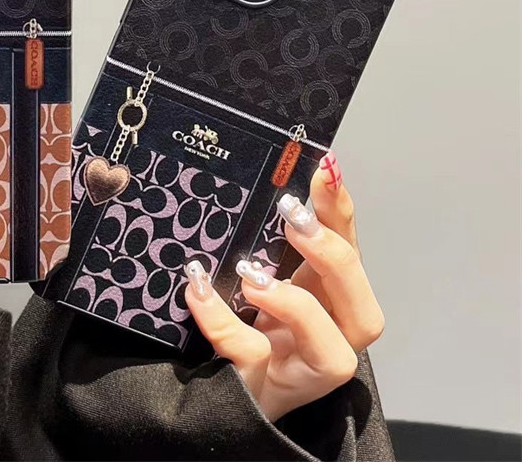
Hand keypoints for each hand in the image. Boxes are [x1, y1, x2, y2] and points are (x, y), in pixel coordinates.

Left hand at [184, 152, 383, 420]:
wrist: (217, 392)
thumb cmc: (247, 324)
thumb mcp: (261, 272)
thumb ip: (266, 237)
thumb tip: (262, 183)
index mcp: (328, 300)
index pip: (350, 252)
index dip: (340, 212)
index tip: (325, 168)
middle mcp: (328, 339)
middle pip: (363, 313)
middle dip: (333, 259)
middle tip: (293, 218)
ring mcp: (297, 370)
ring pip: (332, 353)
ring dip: (295, 305)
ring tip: (251, 274)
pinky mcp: (259, 389)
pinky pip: (248, 356)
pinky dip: (222, 320)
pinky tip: (197, 288)